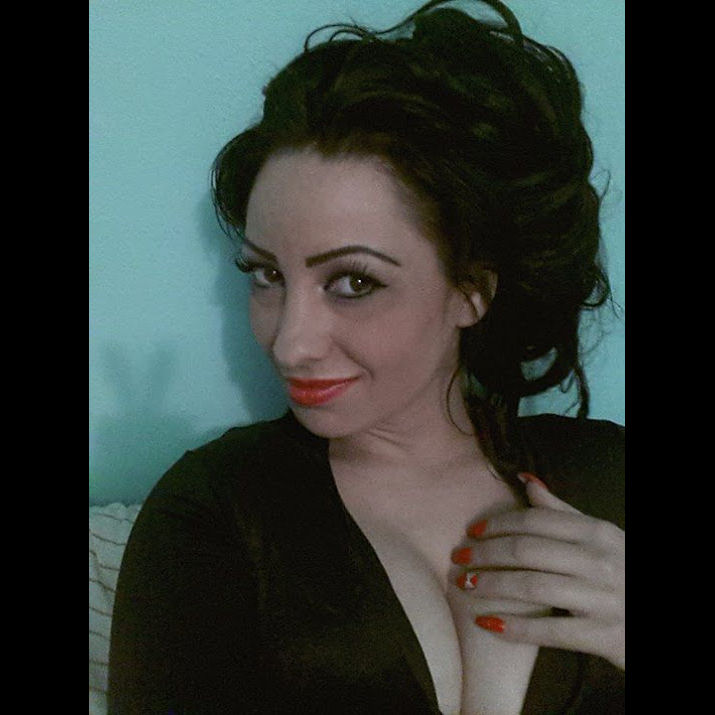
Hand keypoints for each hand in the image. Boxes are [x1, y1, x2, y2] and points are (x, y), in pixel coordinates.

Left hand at [451, 473, 624, 669]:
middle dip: (486, 553)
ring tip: (465, 585)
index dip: (498, 523)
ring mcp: (603, 599)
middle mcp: (600, 561)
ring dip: (492, 584)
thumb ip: (561, 510)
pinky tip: (487, 623)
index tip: (471, 531)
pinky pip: (549, 630)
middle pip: (527, 551)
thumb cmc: (622, 571)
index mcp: (597, 532)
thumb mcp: (600, 536)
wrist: (657, 617)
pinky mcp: (604, 636)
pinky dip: (514, 627)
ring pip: (533, 587)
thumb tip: (525, 479)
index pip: (535, 521)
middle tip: (458, 558)